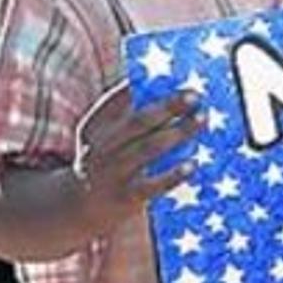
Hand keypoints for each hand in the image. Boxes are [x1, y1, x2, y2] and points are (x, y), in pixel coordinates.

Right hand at [72, 81, 201, 235]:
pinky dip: (174, 174)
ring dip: (178, 132)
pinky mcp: (126, 197)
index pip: (113, 101)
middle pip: (137, 123)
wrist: (79, 208)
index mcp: (94, 127)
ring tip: (202, 119)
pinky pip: (153, 185)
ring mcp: (112, 173)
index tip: (166, 73)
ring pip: (148, 149)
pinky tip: (193, 163)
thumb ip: (129, 116)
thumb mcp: (106, 137)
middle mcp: (100, 148)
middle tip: (195, 95)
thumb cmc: (107, 160)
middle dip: (168, 107)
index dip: (139, 87)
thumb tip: (172, 92)